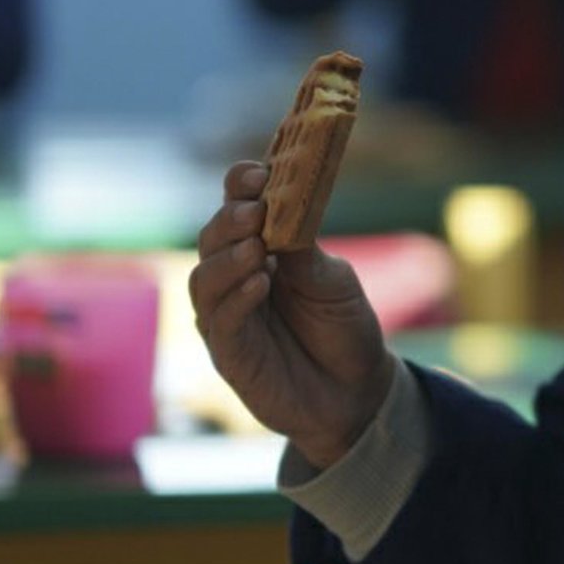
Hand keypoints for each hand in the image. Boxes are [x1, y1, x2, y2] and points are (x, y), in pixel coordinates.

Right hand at [189, 162, 390, 469]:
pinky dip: (237, 298)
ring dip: (228, 259)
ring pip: (206, 280)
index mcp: (263, 250)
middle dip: (230, 221)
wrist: (358, 392)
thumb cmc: (343, 328)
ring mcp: (228, 317)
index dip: (240, 188)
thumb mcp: (333, 281)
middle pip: (213, 239)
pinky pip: (222, 322)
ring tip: (256, 246)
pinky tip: (259, 283)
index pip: (238, 209)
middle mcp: (237, 279)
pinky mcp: (230, 354)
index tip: (256, 172)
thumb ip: (304, 251)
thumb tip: (284, 212)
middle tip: (254, 210)